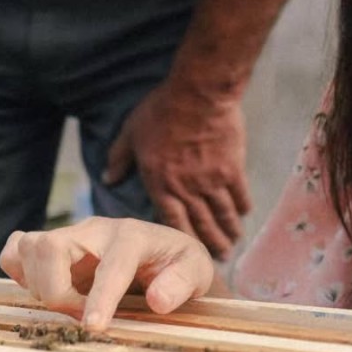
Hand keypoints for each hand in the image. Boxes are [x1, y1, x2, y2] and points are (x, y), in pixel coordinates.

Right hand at [0, 216, 215, 331]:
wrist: (164, 255)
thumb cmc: (178, 265)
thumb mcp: (196, 272)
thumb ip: (181, 283)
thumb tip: (157, 301)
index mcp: (133, 236)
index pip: (111, 263)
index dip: (100, 297)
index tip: (93, 328)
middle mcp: (94, 230)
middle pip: (51, 246)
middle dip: (56, 291)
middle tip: (78, 318)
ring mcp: (69, 236)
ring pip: (28, 247)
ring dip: (38, 286)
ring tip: (66, 307)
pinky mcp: (51, 247)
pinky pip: (15, 251)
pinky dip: (19, 275)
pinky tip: (43, 293)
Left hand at [103, 81, 250, 257]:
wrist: (197, 94)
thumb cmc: (161, 110)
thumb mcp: (131, 132)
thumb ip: (119, 158)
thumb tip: (107, 178)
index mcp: (160, 183)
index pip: (171, 222)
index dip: (181, 240)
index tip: (188, 252)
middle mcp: (186, 189)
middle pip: (201, 224)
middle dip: (210, 244)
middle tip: (219, 257)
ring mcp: (211, 181)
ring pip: (222, 215)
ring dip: (228, 231)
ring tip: (233, 242)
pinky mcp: (232, 169)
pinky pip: (239, 195)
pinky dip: (242, 207)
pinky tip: (244, 214)